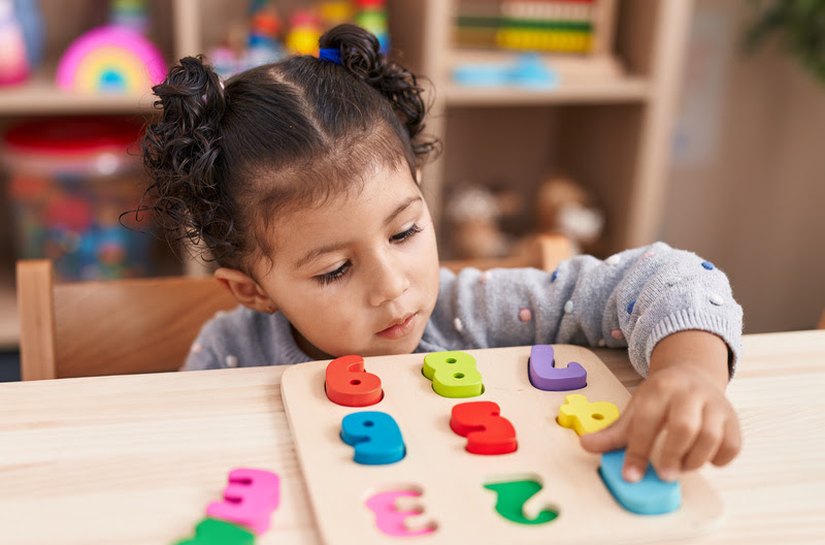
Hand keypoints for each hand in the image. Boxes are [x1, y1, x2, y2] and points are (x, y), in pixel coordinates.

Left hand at [581, 330, 741, 481]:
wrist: (693, 373)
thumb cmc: (660, 397)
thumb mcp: (635, 409)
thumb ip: (614, 432)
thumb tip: (586, 446)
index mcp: (658, 389)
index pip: (646, 421)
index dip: (637, 451)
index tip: (630, 476)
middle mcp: (688, 393)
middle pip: (684, 426)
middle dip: (672, 455)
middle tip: (663, 474)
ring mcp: (714, 404)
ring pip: (710, 436)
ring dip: (694, 460)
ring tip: (680, 468)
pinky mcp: (733, 418)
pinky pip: (732, 444)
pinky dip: (719, 458)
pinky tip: (704, 460)